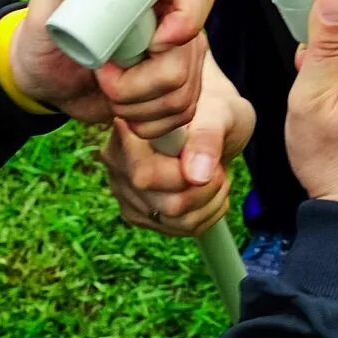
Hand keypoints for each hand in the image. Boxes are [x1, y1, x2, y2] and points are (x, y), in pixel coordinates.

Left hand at [12, 0, 221, 135]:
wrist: (43, 76)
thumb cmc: (45, 33)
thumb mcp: (49, 3)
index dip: (186, 20)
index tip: (153, 42)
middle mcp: (174, 18)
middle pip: (187, 56)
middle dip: (139, 82)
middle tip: (104, 75)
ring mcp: (178, 55)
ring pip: (184, 91)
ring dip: (138, 106)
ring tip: (108, 91)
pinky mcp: (174, 87)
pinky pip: (181, 112)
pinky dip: (148, 122)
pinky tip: (124, 110)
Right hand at [98, 56, 252, 235]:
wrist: (213, 120)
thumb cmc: (214, 108)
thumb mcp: (219, 112)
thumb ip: (207, 137)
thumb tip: (196, 176)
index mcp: (127, 133)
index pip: (145, 175)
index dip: (185, 174)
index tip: (208, 157)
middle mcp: (118, 165)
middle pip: (165, 205)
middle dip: (205, 188)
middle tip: (217, 165)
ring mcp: (127, 193)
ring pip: (177, 222)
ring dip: (210, 201)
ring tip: (215, 174)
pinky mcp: (142, 214)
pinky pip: (181, 229)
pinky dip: (208, 212)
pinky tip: (209, 189)